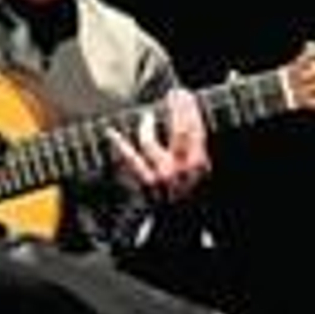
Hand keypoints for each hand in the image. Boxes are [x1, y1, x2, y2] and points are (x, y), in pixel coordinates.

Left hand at [106, 87, 209, 201]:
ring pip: (150, 143)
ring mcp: (160, 175)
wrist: (178, 219)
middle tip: (173, 95)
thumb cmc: (191, 192)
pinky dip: (120, 144)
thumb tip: (187, 115)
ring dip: (148, 126)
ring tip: (147, 116)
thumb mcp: (203, 169)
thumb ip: (196, 145)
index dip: (189, 108)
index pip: (195, 129)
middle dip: (177, 109)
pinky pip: (130, 159)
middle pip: (179, 131)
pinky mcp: (145, 182)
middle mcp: (181, 168)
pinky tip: (111, 132)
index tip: (184, 94)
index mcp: (199, 163)